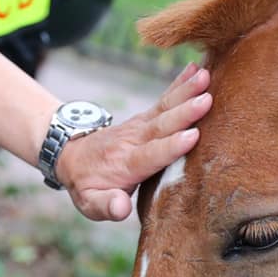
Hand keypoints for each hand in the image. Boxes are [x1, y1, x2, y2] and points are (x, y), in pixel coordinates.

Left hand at [54, 62, 210, 220]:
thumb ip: (105, 205)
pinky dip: (179, 83)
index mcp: (125, 164)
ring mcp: (139, 126)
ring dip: (186, 91)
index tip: (193, 136)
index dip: (171, 146)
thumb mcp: (89, 203)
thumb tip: (120, 208)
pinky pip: (164, 99)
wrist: (70, 156)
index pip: (150, 154)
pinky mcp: (145, 117)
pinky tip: (196, 68)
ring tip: (205, 75)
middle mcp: (134, 140)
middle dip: (185, 113)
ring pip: (164, 107)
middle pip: (161, 125)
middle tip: (207, 99)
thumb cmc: (86, 185)